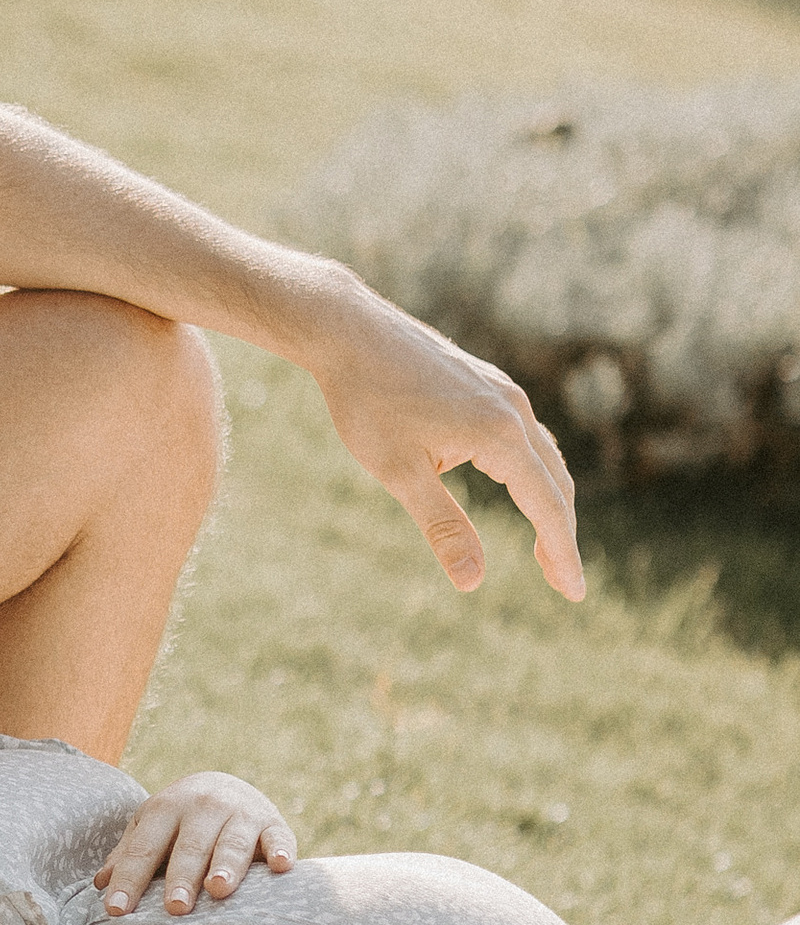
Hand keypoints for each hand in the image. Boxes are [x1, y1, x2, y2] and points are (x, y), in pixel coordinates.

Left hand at [99, 772, 294, 916]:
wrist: (225, 786)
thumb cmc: (179, 821)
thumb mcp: (151, 828)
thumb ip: (129, 854)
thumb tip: (99, 884)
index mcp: (166, 808)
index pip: (144, 848)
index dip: (129, 879)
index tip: (117, 910)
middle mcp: (203, 805)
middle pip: (190, 846)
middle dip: (182, 876)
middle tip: (175, 907)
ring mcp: (240, 813)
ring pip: (232, 842)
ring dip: (227, 866)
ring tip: (218, 890)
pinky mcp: (272, 823)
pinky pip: (278, 837)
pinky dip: (281, 850)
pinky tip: (282, 867)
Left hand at [287, 263, 583, 601]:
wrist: (349, 330)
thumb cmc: (367, 401)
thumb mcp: (398, 473)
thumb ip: (441, 526)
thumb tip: (472, 581)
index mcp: (500, 434)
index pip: (547, 506)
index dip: (562, 553)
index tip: (574, 593)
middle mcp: (513, 410)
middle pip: (555, 483)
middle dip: (561, 535)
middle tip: (565, 584)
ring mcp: (503, 393)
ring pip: (543, 457)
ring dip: (549, 502)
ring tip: (544, 547)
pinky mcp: (486, 384)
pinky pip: (524, 436)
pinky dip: (531, 472)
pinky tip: (516, 487)